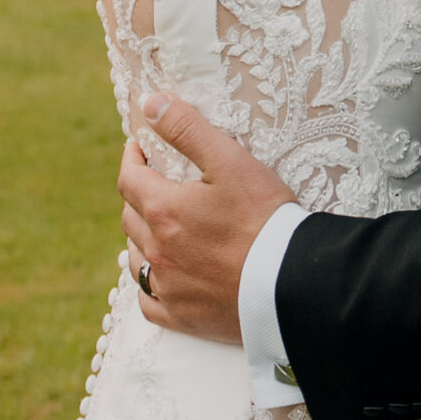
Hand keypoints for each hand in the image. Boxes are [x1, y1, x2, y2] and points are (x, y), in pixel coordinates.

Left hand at [118, 91, 297, 343]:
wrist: (290, 283)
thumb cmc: (264, 218)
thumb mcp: (230, 161)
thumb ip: (188, 129)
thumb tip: (151, 103)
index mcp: (164, 210)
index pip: (130, 179)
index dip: (131, 159)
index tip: (137, 148)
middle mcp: (158, 250)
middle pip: (130, 218)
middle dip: (137, 195)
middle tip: (151, 183)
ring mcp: (168, 287)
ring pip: (136, 258)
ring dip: (139, 238)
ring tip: (154, 227)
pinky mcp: (182, 316)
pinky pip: (148, 301)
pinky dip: (148, 285)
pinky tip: (158, 278)